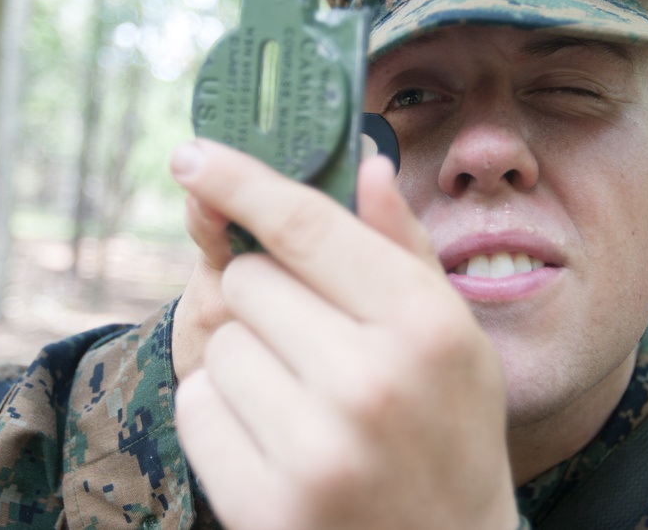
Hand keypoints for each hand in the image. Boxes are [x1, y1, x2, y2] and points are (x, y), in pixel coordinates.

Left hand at [171, 139, 519, 529]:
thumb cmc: (450, 434)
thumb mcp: (453, 339)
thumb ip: (405, 249)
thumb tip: (367, 166)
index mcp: (424, 327)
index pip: (306, 225)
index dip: (241, 179)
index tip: (194, 154)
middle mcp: (370, 382)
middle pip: (248, 280)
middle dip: (268, 299)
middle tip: (311, 342)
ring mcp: (314, 448)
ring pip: (218, 344)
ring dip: (248, 361)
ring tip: (302, 403)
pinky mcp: (264, 503)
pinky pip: (197, 408)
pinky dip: (223, 416)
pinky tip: (276, 443)